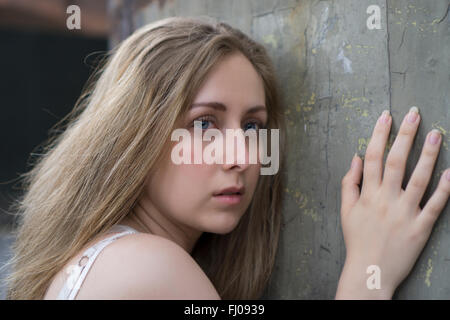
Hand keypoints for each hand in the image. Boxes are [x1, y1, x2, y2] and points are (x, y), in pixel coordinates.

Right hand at [336, 107, 449, 298]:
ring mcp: (405, 213)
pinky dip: (445, 188)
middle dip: (405, 135)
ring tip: (437, 134)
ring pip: (419, 178)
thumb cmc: (357, 240)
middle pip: (396, 161)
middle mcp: (386, 199)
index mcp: (367, 194)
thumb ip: (349, 183)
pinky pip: (436, 205)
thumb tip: (356, 158)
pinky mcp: (421, 227)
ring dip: (428, 154)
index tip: (387, 116)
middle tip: (414, 114)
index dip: (380, 134)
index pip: (373, 157)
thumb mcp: (345, 211)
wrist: (369, 271)